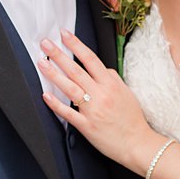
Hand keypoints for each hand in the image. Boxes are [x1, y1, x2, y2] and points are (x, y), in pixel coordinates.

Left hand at [38, 30, 162, 172]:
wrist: (138, 144)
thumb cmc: (132, 119)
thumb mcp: (126, 93)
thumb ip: (112, 79)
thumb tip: (100, 69)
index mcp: (111, 85)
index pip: (90, 59)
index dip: (76, 45)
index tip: (64, 34)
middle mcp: (101, 94)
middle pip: (76, 70)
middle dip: (59, 54)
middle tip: (45, 43)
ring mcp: (92, 110)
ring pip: (70, 88)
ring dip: (53, 74)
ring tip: (41, 63)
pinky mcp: (86, 126)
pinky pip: (68, 113)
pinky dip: (56, 104)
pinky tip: (46, 95)